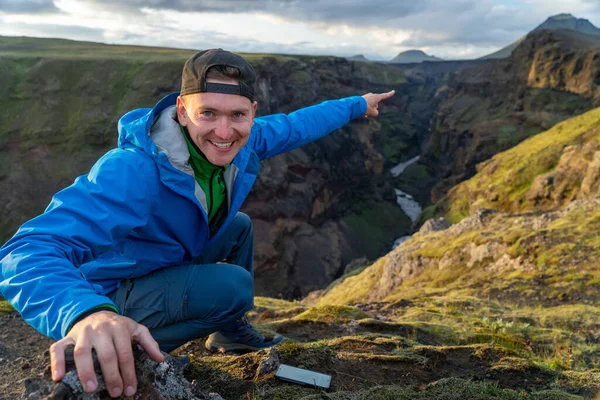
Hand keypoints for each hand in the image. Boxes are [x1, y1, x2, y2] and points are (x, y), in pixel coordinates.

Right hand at [49, 311, 163, 397]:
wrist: (96, 312)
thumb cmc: (118, 326)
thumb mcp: (136, 329)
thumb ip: (149, 342)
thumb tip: (160, 359)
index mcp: (119, 328)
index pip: (125, 353)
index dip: (128, 372)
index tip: (130, 389)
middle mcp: (100, 329)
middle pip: (106, 354)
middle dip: (111, 375)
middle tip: (115, 392)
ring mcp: (82, 333)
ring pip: (82, 352)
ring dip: (86, 371)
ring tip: (91, 388)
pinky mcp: (67, 337)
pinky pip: (57, 348)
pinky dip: (56, 362)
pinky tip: (58, 377)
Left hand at [362, 90, 394, 117]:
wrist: (355, 105)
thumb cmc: (366, 108)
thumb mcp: (373, 113)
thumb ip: (376, 112)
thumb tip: (373, 111)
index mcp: (376, 97)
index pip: (385, 96)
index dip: (390, 94)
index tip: (393, 91)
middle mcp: (372, 95)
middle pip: (375, 105)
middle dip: (373, 110)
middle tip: (368, 112)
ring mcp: (367, 96)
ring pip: (370, 106)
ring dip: (368, 110)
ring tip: (364, 112)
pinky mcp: (362, 98)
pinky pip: (366, 105)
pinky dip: (365, 109)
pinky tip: (361, 111)